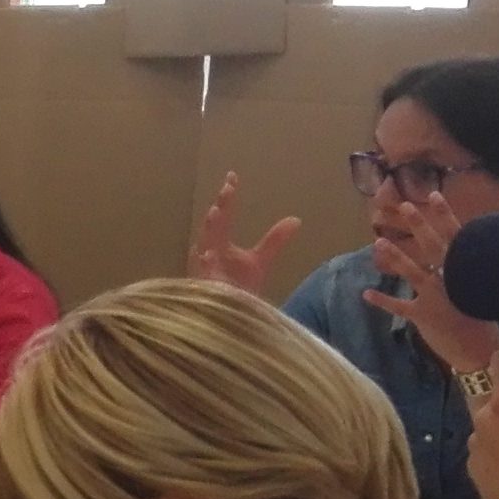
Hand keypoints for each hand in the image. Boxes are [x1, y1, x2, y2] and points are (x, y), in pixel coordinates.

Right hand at [187, 173, 301, 292]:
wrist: (231, 321)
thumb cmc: (239, 290)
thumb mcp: (259, 261)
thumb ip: (274, 241)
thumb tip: (295, 220)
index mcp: (218, 245)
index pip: (222, 217)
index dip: (227, 198)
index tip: (232, 177)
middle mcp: (207, 255)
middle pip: (211, 228)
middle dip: (219, 210)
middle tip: (227, 190)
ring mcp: (203, 273)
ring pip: (203, 249)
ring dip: (209, 232)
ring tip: (217, 213)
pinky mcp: (204, 292)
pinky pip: (202, 277)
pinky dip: (203, 265)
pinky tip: (205, 254)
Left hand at [360, 191, 498, 375]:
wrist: (480, 350)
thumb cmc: (483, 319)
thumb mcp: (480, 290)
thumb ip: (465, 271)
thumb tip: (455, 253)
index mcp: (466, 270)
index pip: (456, 236)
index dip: (444, 215)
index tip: (433, 195)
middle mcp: (450, 279)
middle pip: (433, 246)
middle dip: (419, 225)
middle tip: (405, 206)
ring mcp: (435, 296)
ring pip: (412, 272)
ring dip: (395, 257)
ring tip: (379, 243)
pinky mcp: (422, 315)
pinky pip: (399, 305)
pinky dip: (382, 301)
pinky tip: (366, 294)